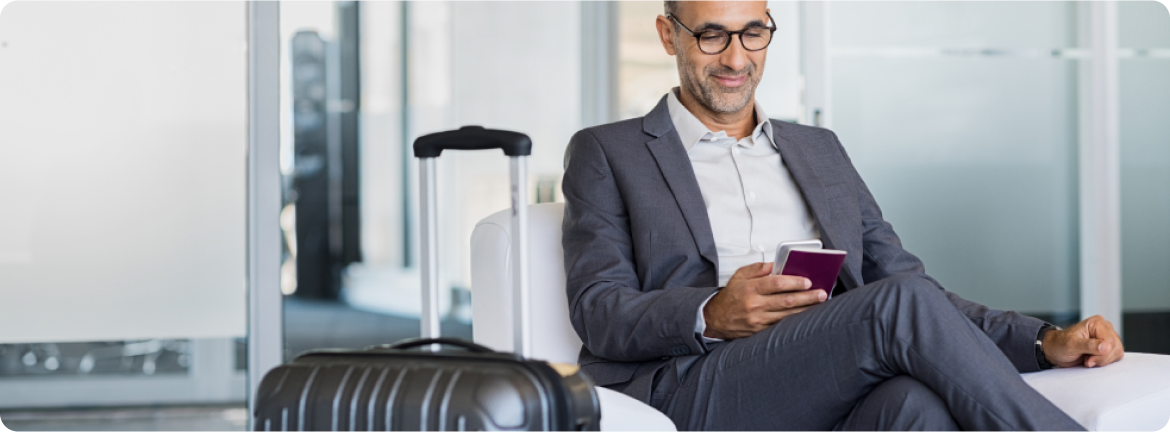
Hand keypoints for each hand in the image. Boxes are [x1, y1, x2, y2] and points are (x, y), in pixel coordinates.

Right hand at [702, 262, 827, 339]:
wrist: (715, 319)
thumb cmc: (729, 297)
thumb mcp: (739, 276)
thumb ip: (758, 268)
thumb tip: (777, 265)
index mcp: (749, 288)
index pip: (776, 283)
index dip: (794, 282)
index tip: (807, 281)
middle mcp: (754, 305)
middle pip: (786, 300)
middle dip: (807, 296)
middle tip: (821, 293)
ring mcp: (758, 320)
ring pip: (787, 314)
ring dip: (805, 309)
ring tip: (819, 303)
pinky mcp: (760, 331)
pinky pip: (781, 325)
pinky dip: (795, 320)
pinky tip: (805, 316)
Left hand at [1042, 315, 1124, 367]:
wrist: (1055, 350)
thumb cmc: (1060, 344)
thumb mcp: (1071, 345)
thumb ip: (1089, 345)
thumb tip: (1106, 347)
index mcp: (1097, 322)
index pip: (1110, 341)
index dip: (1101, 354)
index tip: (1088, 359)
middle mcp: (1105, 328)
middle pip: (1115, 348)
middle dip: (1101, 358)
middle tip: (1086, 360)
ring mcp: (1108, 337)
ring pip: (1117, 353)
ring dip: (1102, 361)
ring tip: (1088, 358)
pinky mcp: (1109, 347)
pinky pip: (1115, 357)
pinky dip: (1104, 362)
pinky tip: (1092, 359)